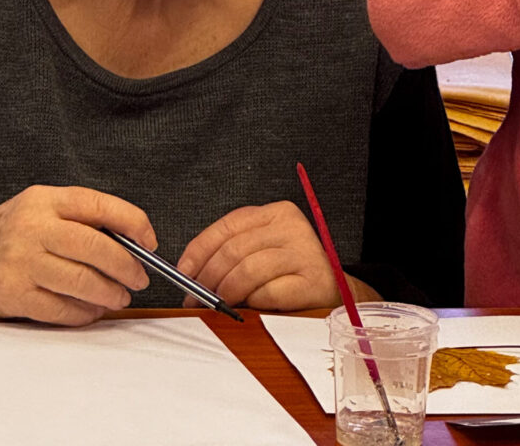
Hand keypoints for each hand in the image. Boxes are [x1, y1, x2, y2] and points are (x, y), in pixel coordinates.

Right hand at [0, 185, 155, 325]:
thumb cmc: (7, 234)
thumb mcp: (38, 209)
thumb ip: (77, 219)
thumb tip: (131, 242)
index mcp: (44, 199)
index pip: (99, 205)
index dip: (133, 222)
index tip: (150, 241)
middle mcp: (33, 226)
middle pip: (96, 247)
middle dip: (126, 266)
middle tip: (138, 278)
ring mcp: (22, 261)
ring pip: (82, 281)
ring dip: (109, 293)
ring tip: (118, 296)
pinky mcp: (14, 294)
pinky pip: (62, 308)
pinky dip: (84, 313)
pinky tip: (92, 310)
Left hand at [176, 201, 342, 310]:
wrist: (335, 289)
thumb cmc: (292, 270)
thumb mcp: (263, 248)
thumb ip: (233, 251)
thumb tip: (192, 273)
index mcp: (275, 213)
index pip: (227, 226)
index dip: (200, 250)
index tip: (184, 272)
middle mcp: (291, 226)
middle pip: (235, 249)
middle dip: (209, 276)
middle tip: (197, 296)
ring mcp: (305, 252)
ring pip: (249, 270)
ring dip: (227, 291)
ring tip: (220, 303)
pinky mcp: (315, 281)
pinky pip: (271, 293)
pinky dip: (253, 302)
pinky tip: (249, 306)